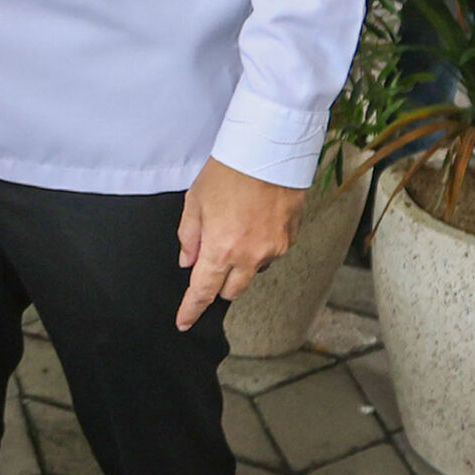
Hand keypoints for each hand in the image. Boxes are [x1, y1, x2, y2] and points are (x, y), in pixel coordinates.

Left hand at [174, 157, 303, 330]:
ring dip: (241, 262)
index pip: (203, 290)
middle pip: (232, 290)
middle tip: (211, 259)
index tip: (184, 322)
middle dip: (218, 283)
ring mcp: (274, 249)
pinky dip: (260, 246)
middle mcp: (250, 255)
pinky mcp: (290, 239)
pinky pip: (271, 253)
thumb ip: (189, 237)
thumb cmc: (228, 173)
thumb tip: (188, 262)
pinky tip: (254, 222)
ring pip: (253, 271)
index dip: (192, 309)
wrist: (267, 153)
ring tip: (234, 228)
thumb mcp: (194, 203)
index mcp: (221, 248)